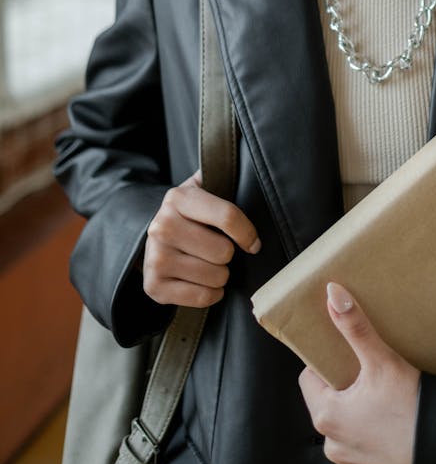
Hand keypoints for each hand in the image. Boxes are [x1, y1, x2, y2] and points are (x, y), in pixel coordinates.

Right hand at [143, 171, 259, 307]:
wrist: (152, 239)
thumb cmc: (191, 215)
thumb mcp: (204, 190)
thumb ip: (225, 178)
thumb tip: (253, 165)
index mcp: (179, 198)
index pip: (227, 216)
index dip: (248, 233)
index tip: (253, 242)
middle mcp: (162, 226)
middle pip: (223, 252)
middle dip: (229, 255)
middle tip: (219, 250)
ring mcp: (155, 257)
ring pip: (216, 277)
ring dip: (220, 275)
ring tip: (209, 264)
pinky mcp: (154, 286)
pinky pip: (202, 298)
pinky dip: (210, 294)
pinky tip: (201, 281)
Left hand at [298, 282, 419, 463]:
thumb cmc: (411, 409)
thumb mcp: (381, 361)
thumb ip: (354, 327)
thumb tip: (333, 294)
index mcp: (326, 416)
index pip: (310, 379)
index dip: (326, 364)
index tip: (346, 357)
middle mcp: (332, 445)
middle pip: (329, 403)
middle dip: (345, 389)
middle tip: (370, 376)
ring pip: (346, 429)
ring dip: (358, 416)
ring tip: (384, 401)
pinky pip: (363, 452)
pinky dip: (373, 439)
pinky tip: (393, 427)